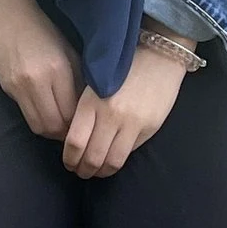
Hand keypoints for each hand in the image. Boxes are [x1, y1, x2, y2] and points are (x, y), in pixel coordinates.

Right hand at [0, 0, 82, 141]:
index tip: (90, 124)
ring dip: (52, 130)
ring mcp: (18, 88)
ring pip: (38, 126)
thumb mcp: (68, 50)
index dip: (81, 124)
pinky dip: (40, 119)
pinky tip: (48, 112)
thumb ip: (78, 80)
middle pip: (54, 125)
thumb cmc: (42, 27)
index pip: (72, 112)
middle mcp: (36, 83)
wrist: (6, 13)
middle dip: (67, 133)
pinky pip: (27, 114)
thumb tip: (87, 106)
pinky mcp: (6, 89)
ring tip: (63, 125)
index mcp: (56, 70)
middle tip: (78, 131)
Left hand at [60, 49, 190, 179]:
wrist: (157, 55)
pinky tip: (112, 160)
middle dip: (83, 169)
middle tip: (79, 171)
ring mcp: (132, 123)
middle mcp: (111, 115)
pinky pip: (129, 152)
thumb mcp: (94, 84)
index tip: (68, 162)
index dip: (69, 158)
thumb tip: (73, 140)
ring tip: (96, 172)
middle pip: (92, 156)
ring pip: (112, 161)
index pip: (75, 141)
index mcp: (91, 102)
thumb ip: (84, 111)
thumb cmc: (121, 68)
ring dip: (101, 172)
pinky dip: (118, 160)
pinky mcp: (149, 127)